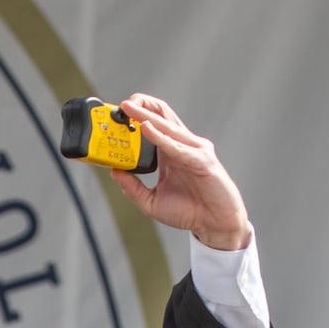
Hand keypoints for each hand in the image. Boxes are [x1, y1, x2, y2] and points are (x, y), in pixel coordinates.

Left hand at [110, 94, 251, 250]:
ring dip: (147, 117)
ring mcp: (194, 151)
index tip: (117, 115)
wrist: (214, 224)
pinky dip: (161, 137)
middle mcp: (182, 147)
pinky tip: (147, 129)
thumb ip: (133, 187)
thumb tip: (114, 171)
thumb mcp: (151, 201)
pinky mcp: (201, 161)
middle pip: (162, 117)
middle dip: (142, 107)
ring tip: (130, 108)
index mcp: (170, 153)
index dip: (137, 117)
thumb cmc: (189, 211)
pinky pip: (177, 147)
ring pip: (168, 128)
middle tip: (123, 103)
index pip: (154, 126)